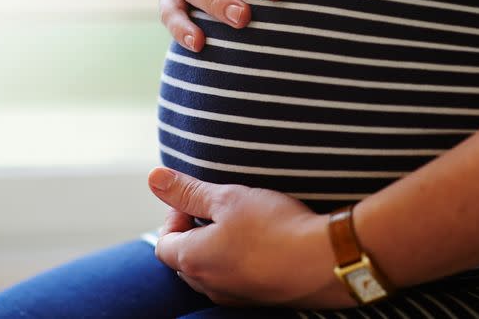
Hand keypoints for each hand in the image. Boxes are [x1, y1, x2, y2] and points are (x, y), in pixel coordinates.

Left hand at [148, 167, 358, 308]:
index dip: (175, 215)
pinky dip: (241, 261)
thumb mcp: (228, 197)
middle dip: (195, 232)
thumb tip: (154, 178)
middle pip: (185, 260)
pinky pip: (237, 280)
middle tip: (221, 209)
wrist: (325, 261)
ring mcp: (234, 296)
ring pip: (212, 271)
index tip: (199, 199)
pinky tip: (266, 244)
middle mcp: (208, 285)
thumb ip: (189, 190)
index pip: (163, 242)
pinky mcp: (260, 299)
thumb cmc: (274, 226)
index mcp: (192, 260)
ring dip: (219, 248)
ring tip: (246, 224)